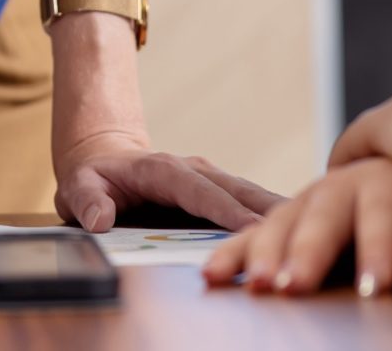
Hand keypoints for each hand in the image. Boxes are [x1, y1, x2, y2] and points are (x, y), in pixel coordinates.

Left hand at [54, 128, 284, 233]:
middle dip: (267, 209)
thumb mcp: (78, 186)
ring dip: (280, 212)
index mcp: (162, 169)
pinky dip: (276, 216)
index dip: (225, 208)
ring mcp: (211, 179)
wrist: (105, 159)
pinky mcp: (220, 192)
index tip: (252, 225)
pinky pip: (250, 204)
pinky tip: (301, 232)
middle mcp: (194, 170)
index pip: (197, 191)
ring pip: (251, 194)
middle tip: (303, 228)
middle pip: (236, 189)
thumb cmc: (93, 177)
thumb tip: (100, 219)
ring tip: (313, 230)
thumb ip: (86, 200)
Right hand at [202, 156, 391, 296]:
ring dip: (265, 250)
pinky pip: (260, 230)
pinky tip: (217, 275)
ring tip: (257, 285)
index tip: (374, 288)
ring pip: (285, 214)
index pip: (385, 202)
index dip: (379, 244)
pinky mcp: (294, 215)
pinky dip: (238, 251)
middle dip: (308, 248)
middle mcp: (349, 178)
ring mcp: (316, 194)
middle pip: (325, 206)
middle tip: (294, 286)